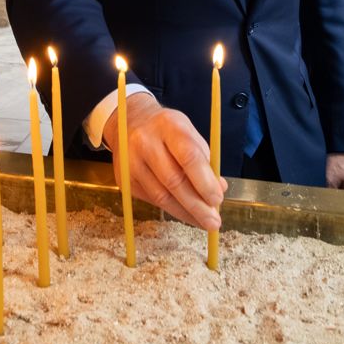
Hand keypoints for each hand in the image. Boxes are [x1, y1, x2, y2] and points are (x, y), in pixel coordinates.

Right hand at [102, 92, 227, 230]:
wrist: (129, 122)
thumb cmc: (166, 129)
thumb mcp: (188, 133)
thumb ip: (204, 160)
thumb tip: (219, 189)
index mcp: (167, 125)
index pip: (188, 156)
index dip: (204, 181)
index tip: (218, 199)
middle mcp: (145, 142)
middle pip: (173, 181)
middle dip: (197, 205)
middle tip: (214, 222)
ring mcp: (131, 162)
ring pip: (161, 196)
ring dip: (185, 213)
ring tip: (203, 222)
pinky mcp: (125, 180)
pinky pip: (152, 200)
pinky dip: (172, 209)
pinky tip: (185, 213)